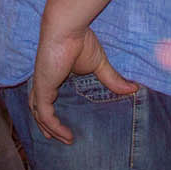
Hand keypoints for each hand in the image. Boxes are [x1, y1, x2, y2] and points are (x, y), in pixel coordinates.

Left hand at [28, 23, 134, 144]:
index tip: (57, 124)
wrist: (68, 29)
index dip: (49, 110)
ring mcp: (41, 85)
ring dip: (49, 129)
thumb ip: (113, 79)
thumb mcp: (99, 64)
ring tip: (65, 140)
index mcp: (53, 74)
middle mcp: (43, 80)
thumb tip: (133, 89)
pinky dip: (53, 127)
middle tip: (51, 137)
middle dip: (44, 123)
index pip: (45, 96)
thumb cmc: (80, 40)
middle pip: (37, 107)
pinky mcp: (43, 88)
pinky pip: (44, 114)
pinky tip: (65, 135)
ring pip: (39, 113)